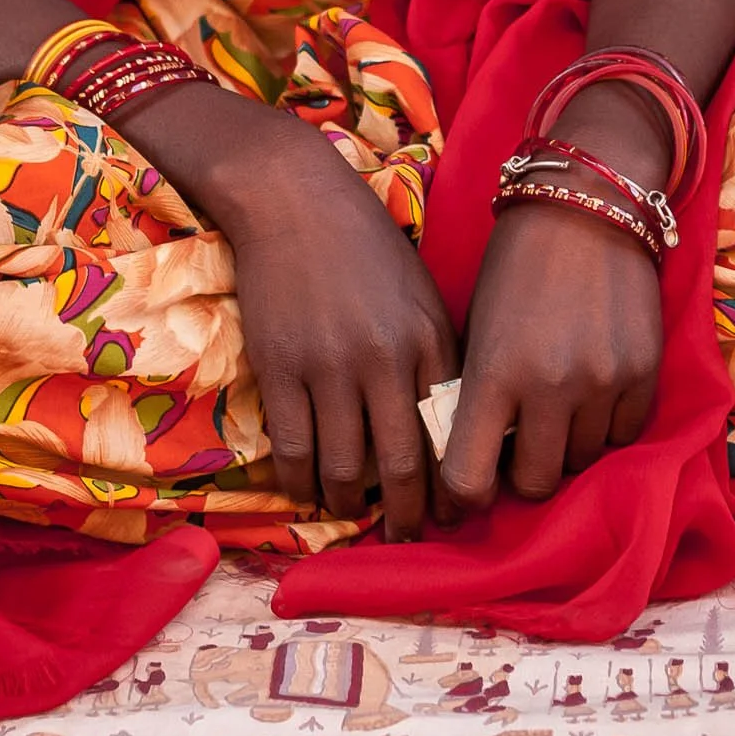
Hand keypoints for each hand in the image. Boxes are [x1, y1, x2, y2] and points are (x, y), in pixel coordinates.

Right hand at [196, 117, 458, 540]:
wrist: (293, 197)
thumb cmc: (364, 243)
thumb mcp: (419, 293)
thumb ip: (435, 357)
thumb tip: (447, 428)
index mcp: (429, 339)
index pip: (450, 435)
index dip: (453, 488)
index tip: (450, 513)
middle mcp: (385, 359)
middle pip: (404, 467)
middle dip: (409, 517)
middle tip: (407, 539)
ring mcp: (330, 366)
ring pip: (346, 468)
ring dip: (351, 507)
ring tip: (353, 514)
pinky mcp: (281, 367)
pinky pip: (293, 450)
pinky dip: (301, 482)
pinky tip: (307, 488)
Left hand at [441, 200, 662, 509]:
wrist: (587, 203)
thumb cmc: (516, 263)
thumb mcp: (476, 323)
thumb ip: (475, 391)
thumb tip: (466, 458)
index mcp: (492, 371)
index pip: (467, 479)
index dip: (461, 497)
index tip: (463, 492)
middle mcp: (549, 386)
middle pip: (534, 485)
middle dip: (521, 473)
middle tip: (517, 445)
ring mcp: (602, 382)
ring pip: (582, 462)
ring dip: (565, 446)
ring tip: (556, 406)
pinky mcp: (644, 374)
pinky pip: (623, 436)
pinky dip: (605, 426)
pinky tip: (592, 391)